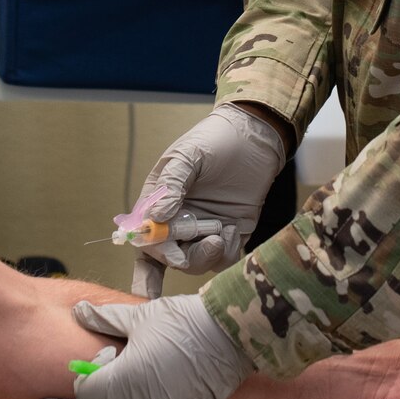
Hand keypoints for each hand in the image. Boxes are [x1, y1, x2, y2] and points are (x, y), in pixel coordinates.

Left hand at [54, 294, 252, 398]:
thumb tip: (81, 312)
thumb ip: (106, 320)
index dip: (84, 384)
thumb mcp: (139, 317)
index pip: (84, 398)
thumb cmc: (182, 324)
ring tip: (132, 388)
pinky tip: (154, 392)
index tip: (91, 374)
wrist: (227, 337)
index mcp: (119, 382)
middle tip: (103, 389)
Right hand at [133, 105, 285, 277]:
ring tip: (222, 231)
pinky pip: (221, 259)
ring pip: (195, 262)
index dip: (154, 251)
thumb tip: (156, 218)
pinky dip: (226, 252)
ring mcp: (202, 230)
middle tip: (210, 243)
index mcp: (158, 201)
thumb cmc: (214, 139)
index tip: (172, 256)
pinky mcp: (227, 235)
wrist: (254, 136)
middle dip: (185, 258)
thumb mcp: (188, 155)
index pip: (146, 236)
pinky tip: (234, 229)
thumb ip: (172, 185)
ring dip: (207, 255)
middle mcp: (177, 220)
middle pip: (169, 257)